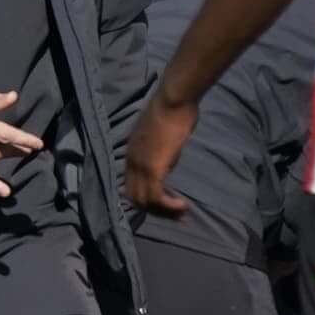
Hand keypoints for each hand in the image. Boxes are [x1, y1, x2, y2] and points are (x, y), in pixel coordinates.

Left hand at [124, 91, 198, 217]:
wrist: (174, 99)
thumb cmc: (173, 110)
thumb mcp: (162, 135)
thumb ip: (161, 150)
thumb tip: (167, 160)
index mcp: (131, 152)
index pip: (132, 185)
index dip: (148, 199)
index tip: (167, 204)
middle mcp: (131, 162)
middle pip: (135, 198)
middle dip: (156, 210)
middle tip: (177, 215)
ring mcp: (140, 166)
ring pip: (144, 202)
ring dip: (164, 212)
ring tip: (182, 213)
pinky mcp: (153, 169)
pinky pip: (156, 197)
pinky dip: (169, 207)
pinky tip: (183, 205)